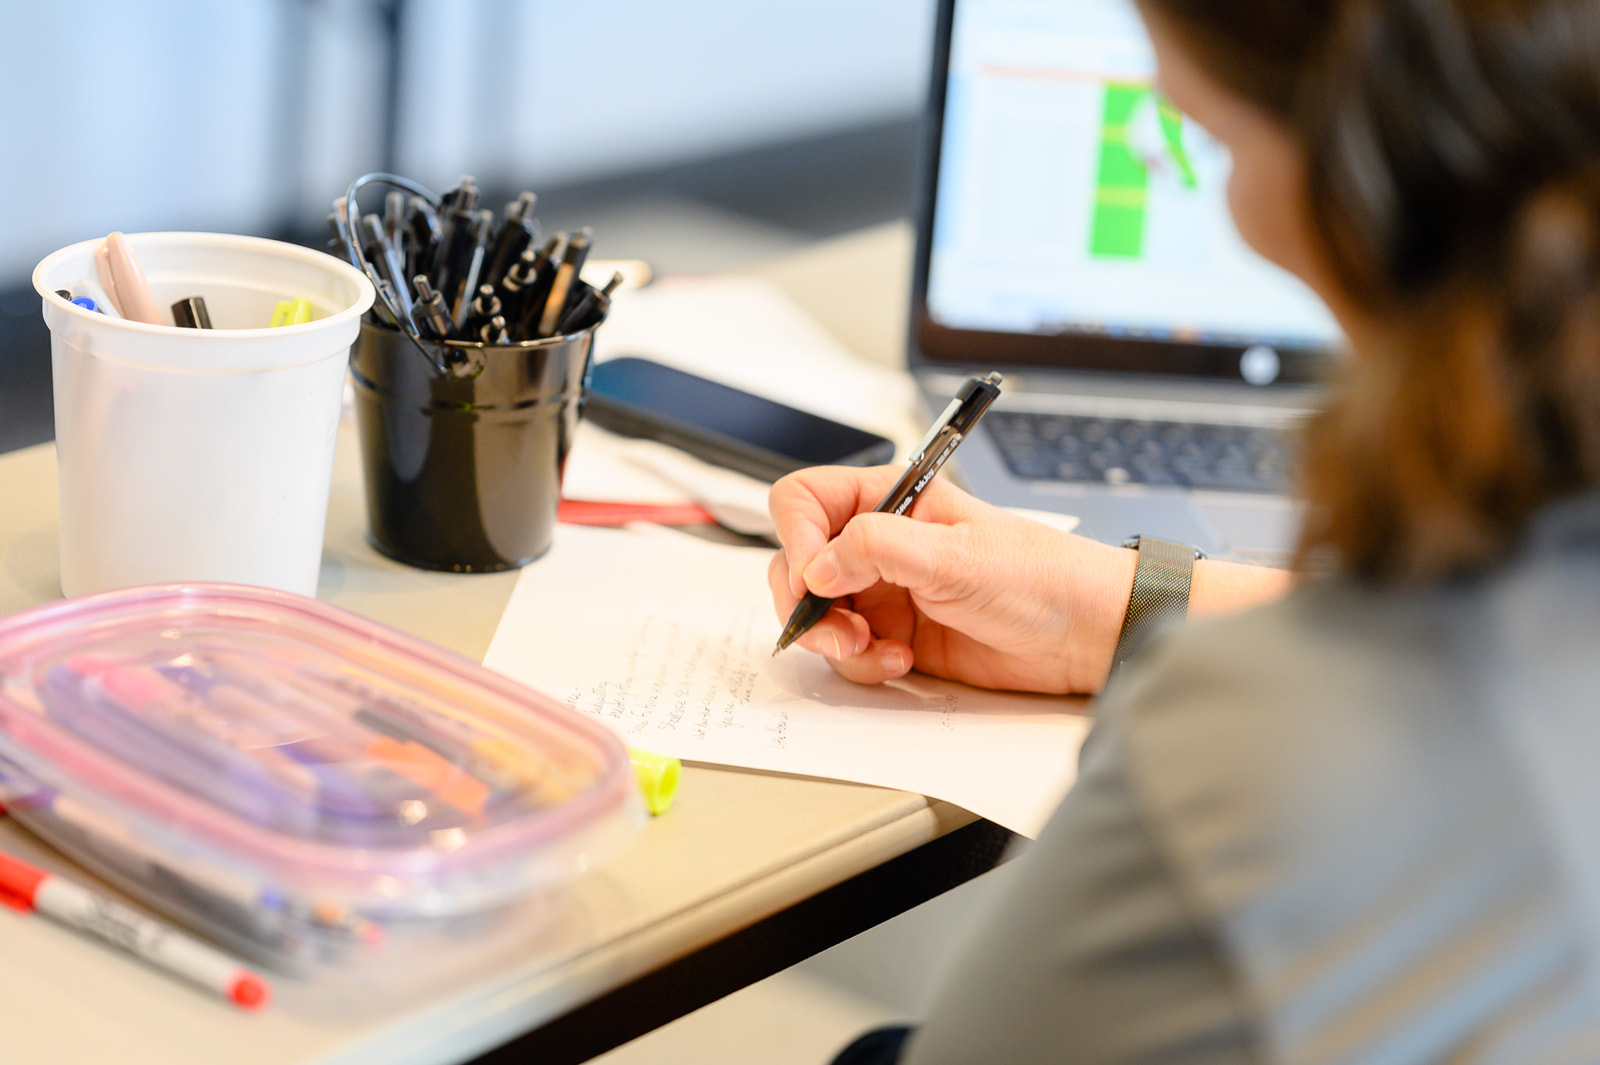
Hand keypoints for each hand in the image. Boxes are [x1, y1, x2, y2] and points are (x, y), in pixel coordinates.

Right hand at [767, 465, 1137, 693]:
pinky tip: (902, 662)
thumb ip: (876, 548)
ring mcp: (884, 592)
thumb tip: (814, 565)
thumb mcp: (955, 555)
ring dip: (833, 640)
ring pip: (816, 615)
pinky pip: (848, 654)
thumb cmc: (1040, 576)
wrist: (1084, 636)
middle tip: (838, 631)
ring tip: (872, 650)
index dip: (795, 538)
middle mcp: (878, 543)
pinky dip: (862, 665)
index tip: (814, 577)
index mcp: (890, 500)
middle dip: (806, 603)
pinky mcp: (895, 636)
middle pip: (796, 564)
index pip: (803, 501)